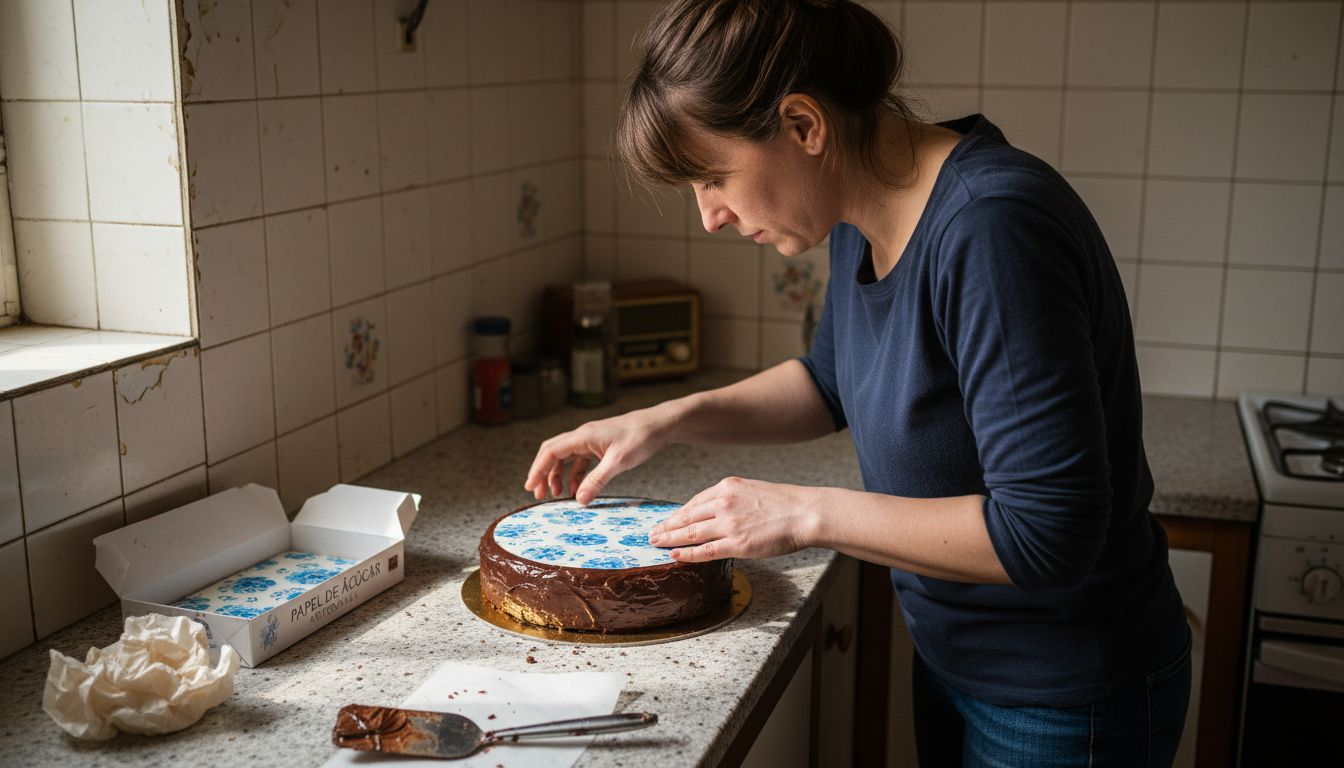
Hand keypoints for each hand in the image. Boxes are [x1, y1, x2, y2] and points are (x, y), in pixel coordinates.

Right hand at [523, 406, 673, 504]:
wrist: (659, 425)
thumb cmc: (640, 437)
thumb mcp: (619, 462)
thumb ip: (598, 480)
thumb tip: (579, 500)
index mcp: (583, 436)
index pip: (551, 452)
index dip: (537, 469)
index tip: (530, 487)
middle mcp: (583, 436)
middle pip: (553, 453)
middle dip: (543, 473)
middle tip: (538, 494)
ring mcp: (591, 441)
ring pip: (566, 458)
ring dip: (558, 476)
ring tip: (556, 495)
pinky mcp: (600, 447)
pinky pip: (580, 461)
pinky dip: (575, 476)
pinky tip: (578, 490)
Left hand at [648, 477, 822, 561]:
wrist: (805, 512)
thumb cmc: (785, 503)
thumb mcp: (753, 489)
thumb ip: (732, 499)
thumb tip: (717, 511)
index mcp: (727, 487)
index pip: (695, 502)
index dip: (678, 513)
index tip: (668, 520)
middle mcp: (723, 503)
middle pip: (686, 516)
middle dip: (667, 526)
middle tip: (652, 533)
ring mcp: (728, 524)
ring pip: (690, 533)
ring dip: (670, 539)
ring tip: (656, 544)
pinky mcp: (736, 544)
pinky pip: (704, 550)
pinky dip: (686, 553)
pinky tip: (674, 555)